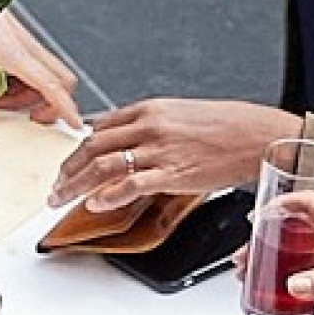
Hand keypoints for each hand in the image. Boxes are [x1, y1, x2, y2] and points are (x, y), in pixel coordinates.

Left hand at [0, 5, 83, 128]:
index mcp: (13, 54)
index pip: (50, 86)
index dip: (65, 107)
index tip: (75, 124)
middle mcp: (25, 48)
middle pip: (58, 81)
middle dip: (49, 104)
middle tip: (28, 117)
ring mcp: (24, 43)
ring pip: (44, 77)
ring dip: (26, 96)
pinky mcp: (17, 41)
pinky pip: (32, 68)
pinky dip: (19, 83)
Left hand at [55, 94, 290, 216]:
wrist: (258, 135)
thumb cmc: (227, 126)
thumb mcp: (181, 114)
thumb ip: (150, 125)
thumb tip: (126, 137)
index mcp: (150, 109)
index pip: (100, 128)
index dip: (78, 149)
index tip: (69, 164)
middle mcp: (149, 126)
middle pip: (92, 147)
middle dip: (67, 169)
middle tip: (55, 186)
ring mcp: (159, 150)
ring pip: (103, 166)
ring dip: (75, 185)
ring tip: (62, 199)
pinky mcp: (172, 173)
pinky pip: (130, 185)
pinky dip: (107, 196)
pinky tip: (95, 204)